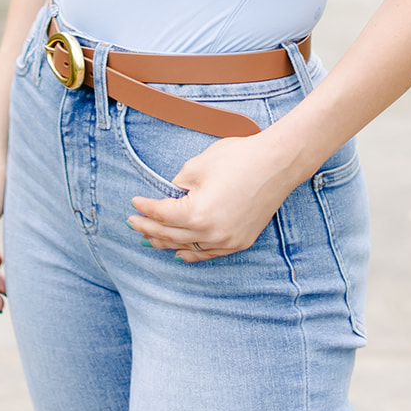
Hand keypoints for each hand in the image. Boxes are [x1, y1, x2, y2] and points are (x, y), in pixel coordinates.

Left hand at [127, 133, 293, 262]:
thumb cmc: (238, 158)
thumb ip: (179, 184)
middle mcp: (211, 233)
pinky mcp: (241, 241)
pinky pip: (210, 252)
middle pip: (171, 235)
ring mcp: (228, 240)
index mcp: (197, 214)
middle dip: (149, 228)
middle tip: (133, 223)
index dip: (145, 208)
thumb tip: (173, 195)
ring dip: (167, 243)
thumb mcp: (198, 166)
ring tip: (150, 239)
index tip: (134, 203)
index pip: (162, 215)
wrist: (277, 163)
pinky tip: (180, 253)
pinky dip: (193, 252)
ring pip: (189, 247)